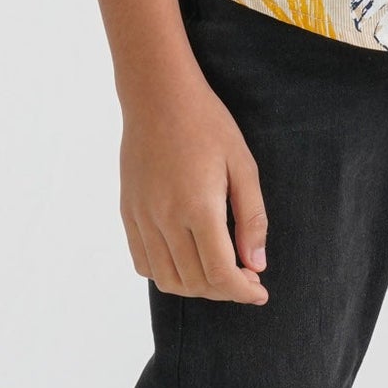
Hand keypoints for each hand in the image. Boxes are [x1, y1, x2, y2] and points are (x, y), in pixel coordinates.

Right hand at [118, 69, 270, 304]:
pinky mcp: (127, 213)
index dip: (243, 291)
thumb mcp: (242, 164)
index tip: (259, 292)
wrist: (158, 95)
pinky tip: (187, 258)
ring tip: (218, 271)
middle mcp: (165, 220)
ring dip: (196, 287)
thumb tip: (256, 264)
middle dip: (225, 290)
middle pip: (195, 282)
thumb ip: (252, 217)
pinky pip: (144, 262)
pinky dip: (166, 273)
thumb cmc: (206, 123)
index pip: (220, 273)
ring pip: (167, 280)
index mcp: (198, 208)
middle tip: (246, 276)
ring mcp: (142, 218)